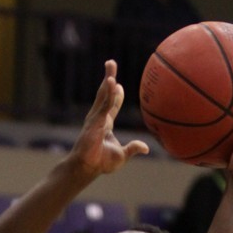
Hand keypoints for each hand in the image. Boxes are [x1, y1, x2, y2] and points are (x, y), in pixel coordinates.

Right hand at [69, 61, 148, 175]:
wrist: (87, 168)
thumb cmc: (100, 163)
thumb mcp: (122, 155)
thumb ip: (133, 148)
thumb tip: (146, 148)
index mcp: (104, 124)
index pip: (110, 105)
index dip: (115, 94)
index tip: (118, 85)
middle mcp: (98, 117)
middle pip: (104, 93)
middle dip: (108, 78)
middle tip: (110, 63)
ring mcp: (95, 117)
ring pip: (103, 94)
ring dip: (107, 78)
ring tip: (110, 64)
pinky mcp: (95, 121)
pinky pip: (104, 104)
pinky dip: (108, 93)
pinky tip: (112, 82)